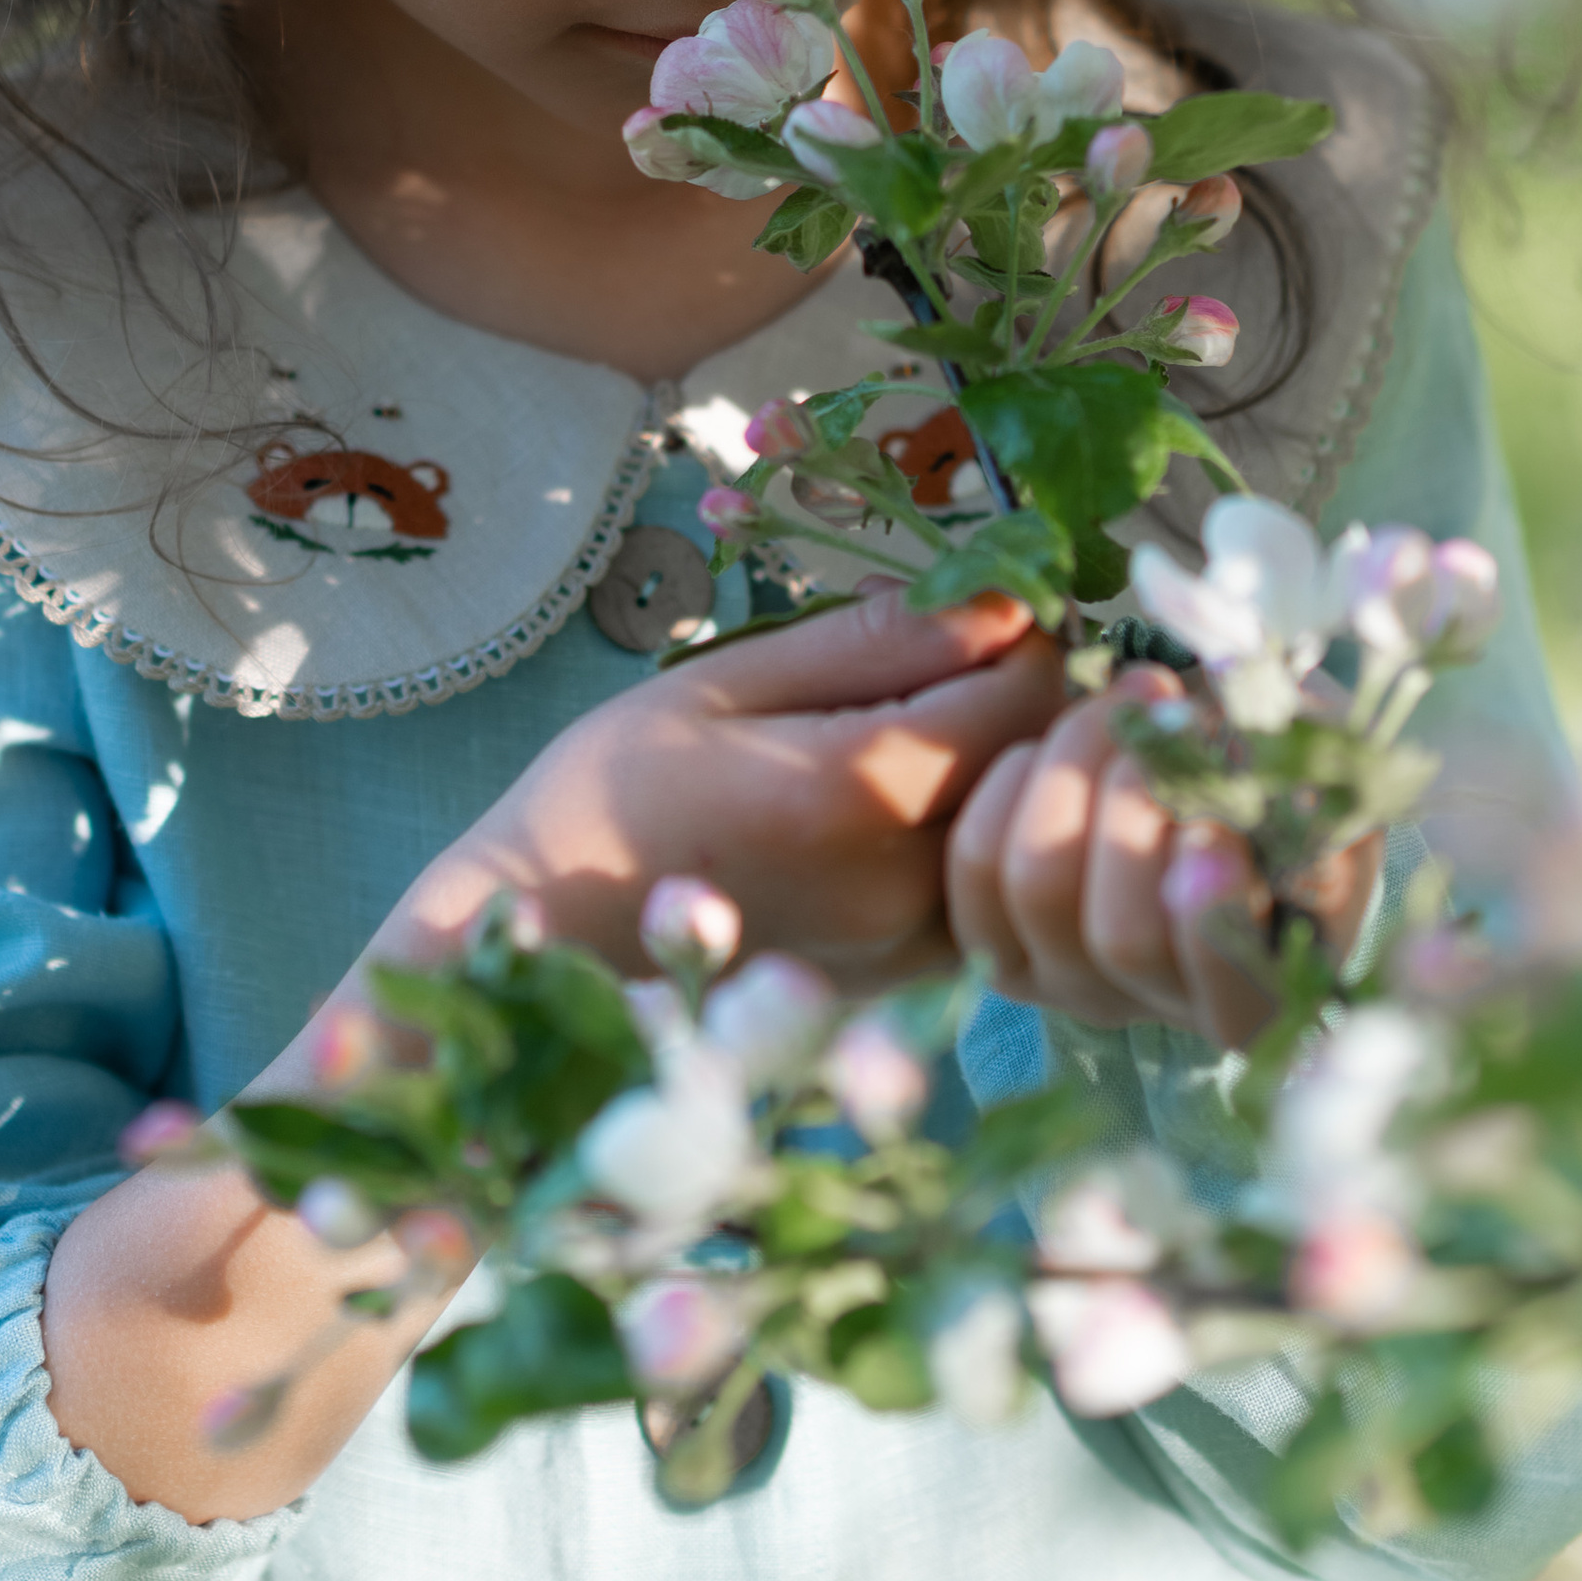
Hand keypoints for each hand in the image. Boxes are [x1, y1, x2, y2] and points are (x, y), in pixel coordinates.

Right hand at [367, 584, 1062, 995]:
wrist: (542, 936)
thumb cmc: (609, 791)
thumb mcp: (724, 682)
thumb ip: (866, 643)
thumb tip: (992, 601)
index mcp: (861, 792)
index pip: (1022, 690)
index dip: (1021, 626)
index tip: (979, 595)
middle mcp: (907, 881)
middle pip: (1040, 761)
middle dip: (1023, 691)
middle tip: (963, 643)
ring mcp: (911, 948)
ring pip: (1021, 829)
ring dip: (1005, 764)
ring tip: (931, 716)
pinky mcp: (902, 985)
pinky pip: (984, 887)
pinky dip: (975, 831)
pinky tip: (907, 801)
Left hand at [945, 681, 1382, 1050]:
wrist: (1194, 772)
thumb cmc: (1279, 788)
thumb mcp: (1329, 794)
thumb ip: (1323, 802)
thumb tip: (1275, 786)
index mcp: (1259, 992)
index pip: (1234, 991)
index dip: (1216, 917)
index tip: (1219, 828)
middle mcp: (1154, 1007)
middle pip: (1122, 935)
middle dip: (1140, 801)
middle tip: (1168, 705)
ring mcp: (1063, 977)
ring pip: (1039, 884)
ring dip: (1077, 765)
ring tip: (1126, 696)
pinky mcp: (993, 933)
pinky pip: (978, 858)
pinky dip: (1011, 782)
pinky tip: (1052, 742)